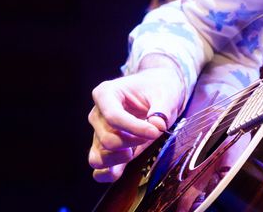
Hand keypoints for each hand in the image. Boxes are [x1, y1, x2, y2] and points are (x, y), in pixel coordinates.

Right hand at [87, 57, 185, 182]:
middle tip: (152, 134)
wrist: (157, 91)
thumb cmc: (158, 88)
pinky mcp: (105, 149)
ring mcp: (98, 133)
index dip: (135, 128)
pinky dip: (107, 173)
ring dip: (120, 158)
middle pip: (107, 139)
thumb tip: (157, 126)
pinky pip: (97, 168)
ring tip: (136, 149)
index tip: (156, 131)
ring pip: (98, 157)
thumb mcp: (165, 92)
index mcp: (105, 93)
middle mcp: (97, 114)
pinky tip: (122, 169)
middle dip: (132, 142)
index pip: (112, 116)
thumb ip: (162, 109)